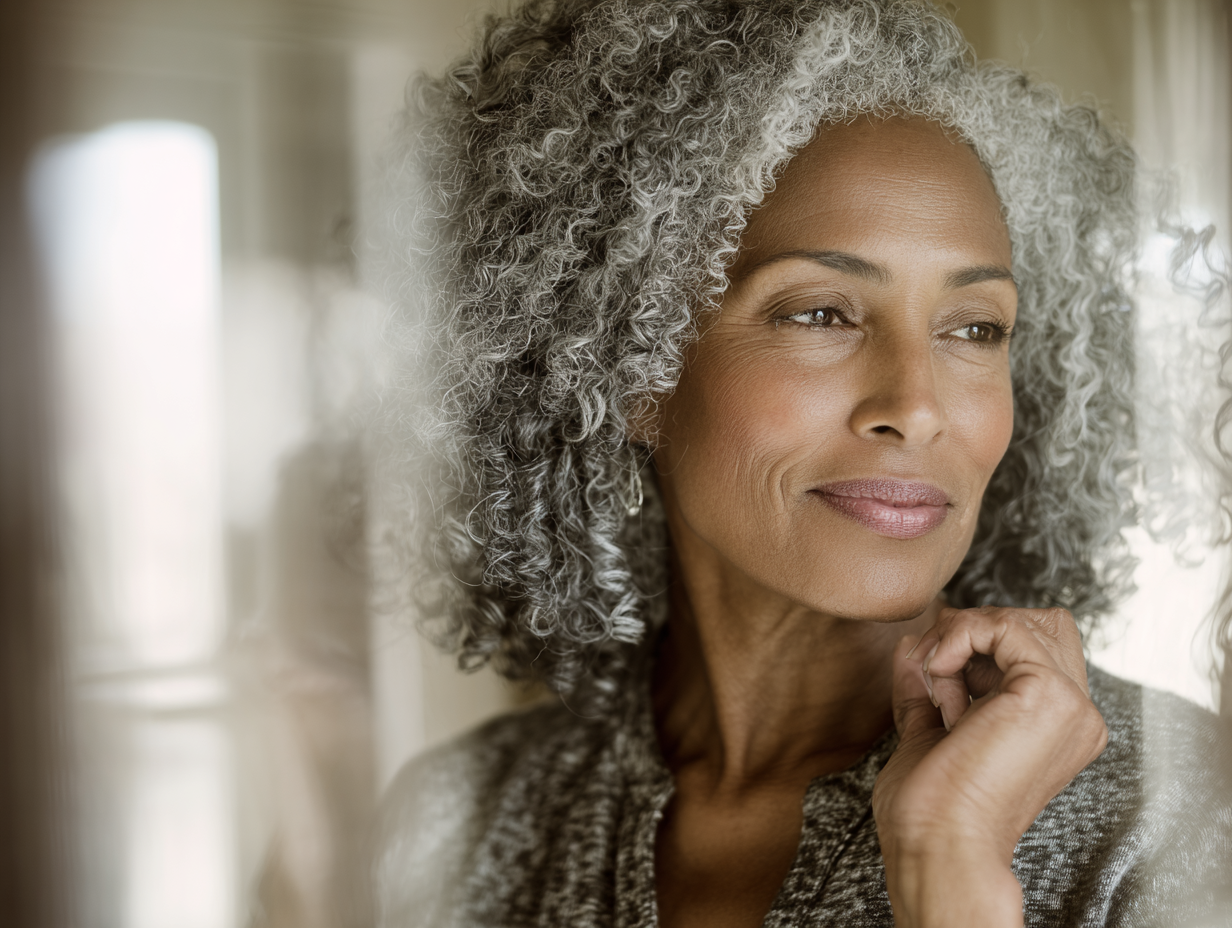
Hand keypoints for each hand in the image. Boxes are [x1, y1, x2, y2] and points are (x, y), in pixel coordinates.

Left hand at [871, 606, 1107, 927]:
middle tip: (932, 671)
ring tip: (934, 681)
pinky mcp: (1049, 693)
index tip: (934, 680)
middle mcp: (1078, 714)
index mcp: (1061, 725)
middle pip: (1034, 623)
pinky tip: (938, 671)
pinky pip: (1003, 626)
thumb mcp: (929, 731)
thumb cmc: (933, 810)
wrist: (940, 843)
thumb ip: (927, 685)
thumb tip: (916, 640)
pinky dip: (958, 636)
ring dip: (960, 638)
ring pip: (1018, 620)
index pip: (1033, 644)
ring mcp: (1071, 704)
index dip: (977, 646)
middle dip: (971, 633)